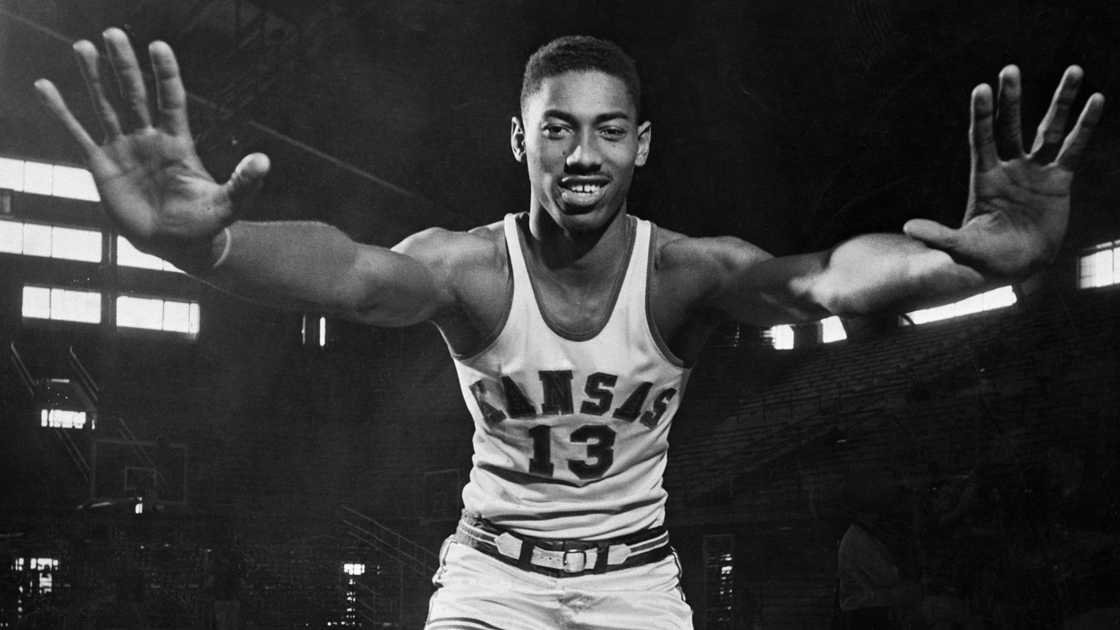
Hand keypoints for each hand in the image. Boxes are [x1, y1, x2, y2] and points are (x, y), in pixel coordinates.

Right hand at [34, 28, 269, 269]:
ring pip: (106, 106)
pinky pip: (78, 134)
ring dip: (93, 77)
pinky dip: (61, 111)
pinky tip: (45, 87)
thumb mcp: (229, 203)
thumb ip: (245, 183)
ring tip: (82, 47)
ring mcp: (124, 149)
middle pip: (134, 93)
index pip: (171, 99)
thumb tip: (264, 161)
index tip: (158, 45)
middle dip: (124, 64)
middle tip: (112, 32)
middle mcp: (149, 139)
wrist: (176, 246)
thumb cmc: (205, 223)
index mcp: (178, 142)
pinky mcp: (102, 166)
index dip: (165, 74)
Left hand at [903, 65, 1104, 278]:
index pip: (982, 139)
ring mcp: (1034, 171)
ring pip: (1048, 129)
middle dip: (1011, 99)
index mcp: (984, 178)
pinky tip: (1096, 99)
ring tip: (1073, 68)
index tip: (981, 89)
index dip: (983, 115)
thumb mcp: (961, 248)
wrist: (1017, 267)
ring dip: (1060, 100)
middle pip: (1010, 126)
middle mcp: (1008, 167)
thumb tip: (908, 228)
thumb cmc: (985, 258)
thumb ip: (939, 236)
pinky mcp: (1059, 181)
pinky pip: (1074, 148)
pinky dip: (1085, 125)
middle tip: (1009, 69)